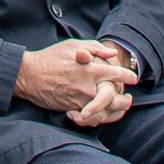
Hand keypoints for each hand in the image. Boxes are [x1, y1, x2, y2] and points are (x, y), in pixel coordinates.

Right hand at [15, 40, 136, 122]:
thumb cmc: (51, 57)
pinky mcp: (72, 109)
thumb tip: (111, 53)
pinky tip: (102, 115)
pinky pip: (90, 117)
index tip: (133, 78)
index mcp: (91, 70)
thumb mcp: (73, 45)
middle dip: (125, 100)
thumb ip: (94, 48)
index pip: (116, 74)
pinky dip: (98, 117)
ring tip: (120, 109)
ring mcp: (80, 100)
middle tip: (130, 99)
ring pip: (103, 111)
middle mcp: (88, 87)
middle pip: (114, 97)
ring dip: (114, 111)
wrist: (30, 75)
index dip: (127, 76)